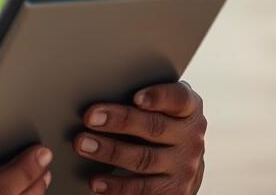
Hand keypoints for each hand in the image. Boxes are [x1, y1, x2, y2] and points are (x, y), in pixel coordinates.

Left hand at [75, 81, 205, 193]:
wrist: (184, 168)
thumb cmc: (162, 127)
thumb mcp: (164, 109)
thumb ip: (145, 100)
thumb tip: (102, 90)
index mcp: (189, 110)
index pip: (178, 98)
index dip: (159, 97)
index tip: (136, 97)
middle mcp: (191, 138)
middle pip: (154, 127)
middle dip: (120, 121)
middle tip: (90, 117)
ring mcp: (184, 167)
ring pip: (144, 159)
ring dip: (110, 152)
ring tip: (84, 145)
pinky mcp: (175, 192)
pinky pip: (142, 190)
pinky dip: (116, 186)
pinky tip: (97, 181)